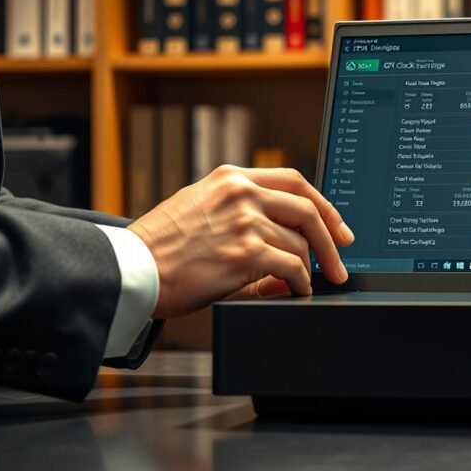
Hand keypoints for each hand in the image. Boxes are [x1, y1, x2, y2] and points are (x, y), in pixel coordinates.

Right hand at [127, 165, 354, 318]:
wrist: (130, 269)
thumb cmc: (160, 248)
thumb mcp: (201, 210)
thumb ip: (245, 218)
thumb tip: (290, 251)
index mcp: (231, 178)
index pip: (295, 181)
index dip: (324, 205)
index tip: (337, 227)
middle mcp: (241, 193)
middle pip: (308, 210)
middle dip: (332, 240)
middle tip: (339, 264)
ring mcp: (244, 221)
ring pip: (301, 243)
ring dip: (308, 269)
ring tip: (303, 285)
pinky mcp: (245, 252)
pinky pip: (292, 268)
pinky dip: (300, 284)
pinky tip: (295, 292)